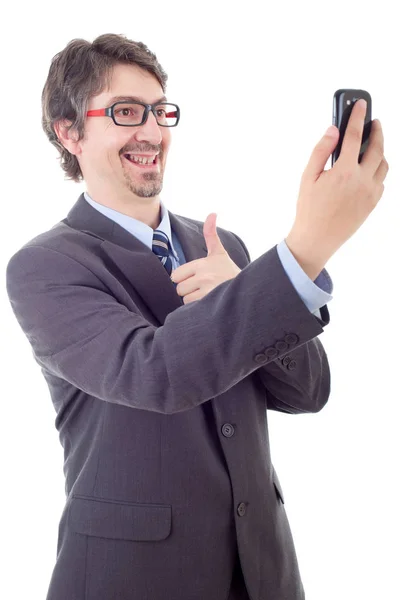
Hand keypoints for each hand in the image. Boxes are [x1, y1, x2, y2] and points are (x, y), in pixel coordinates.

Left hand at [170, 213, 240, 303]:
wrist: (247, 289)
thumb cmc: (229, 272)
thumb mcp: (219, 253)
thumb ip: (211, 234)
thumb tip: (212, 213)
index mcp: (202, 264)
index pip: (175, 275)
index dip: (183, 278)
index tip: (195, 278)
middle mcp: (204, 277)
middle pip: (179, 288)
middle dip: (188, 289)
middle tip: (202, 288)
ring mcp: (206, 291)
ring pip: (185, 299)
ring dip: (193, 299)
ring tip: (206, 295)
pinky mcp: (209, 304)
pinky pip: (191, 307)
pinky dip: (197, 308)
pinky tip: (207, 303)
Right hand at [286, 99, 388, 270]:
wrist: (317, 239)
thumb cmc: (309, 209)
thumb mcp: (308, 177)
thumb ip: (321, 150)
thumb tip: (333, 130)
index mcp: (344, 172)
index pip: (355, 135)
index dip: (358, 116)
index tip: (362, 104)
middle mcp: (362, 181)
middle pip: (377, 147)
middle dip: (377, 131)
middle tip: (374, 121)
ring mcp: (371, 193)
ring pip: (384, 164)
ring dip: (380, 150)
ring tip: (372, 144)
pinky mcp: (373, 203)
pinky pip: (382, 180)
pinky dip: (378, 170)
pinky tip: (368, 167)